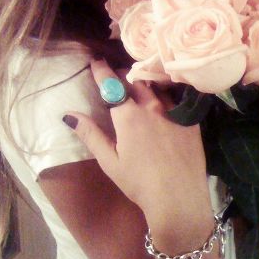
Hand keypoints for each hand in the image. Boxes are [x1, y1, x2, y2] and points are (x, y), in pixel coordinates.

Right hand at [64, 59, 212, 229]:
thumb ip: (90, 134)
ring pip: (156, 85)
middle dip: (122, 74)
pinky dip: (165, 92)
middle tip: (116, 76)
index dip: (101, 70)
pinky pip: (176, 97)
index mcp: (128, 116)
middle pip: (134, 79)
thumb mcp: (109, 161)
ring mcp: (174, 111)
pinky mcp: (190, 119)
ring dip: (144, 81)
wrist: (179, 198)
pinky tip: (164, 97)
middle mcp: (151, 106)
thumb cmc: (139, 183)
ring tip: (139, 83)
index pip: (111, 84)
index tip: (95, 60)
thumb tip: (68, 115)